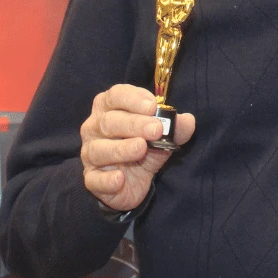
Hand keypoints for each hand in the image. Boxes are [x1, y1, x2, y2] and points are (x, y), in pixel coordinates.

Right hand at [80, 83, 194, 211]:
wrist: (133, 181)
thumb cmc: (143, 148)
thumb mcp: (162, 136)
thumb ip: (175, 127)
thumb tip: (187, 120)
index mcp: (110, 108)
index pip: (115, 96)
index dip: (133, 98)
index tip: (153, 105)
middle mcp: (95, 128)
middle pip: (109, 121)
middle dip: (134, 123)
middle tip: (156, 129)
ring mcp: (90, 154)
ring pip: (99, 149)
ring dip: (121, 148)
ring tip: (141, 148)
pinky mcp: (92, 179)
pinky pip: (94, 179)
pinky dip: (107, 179)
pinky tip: (120, 178)